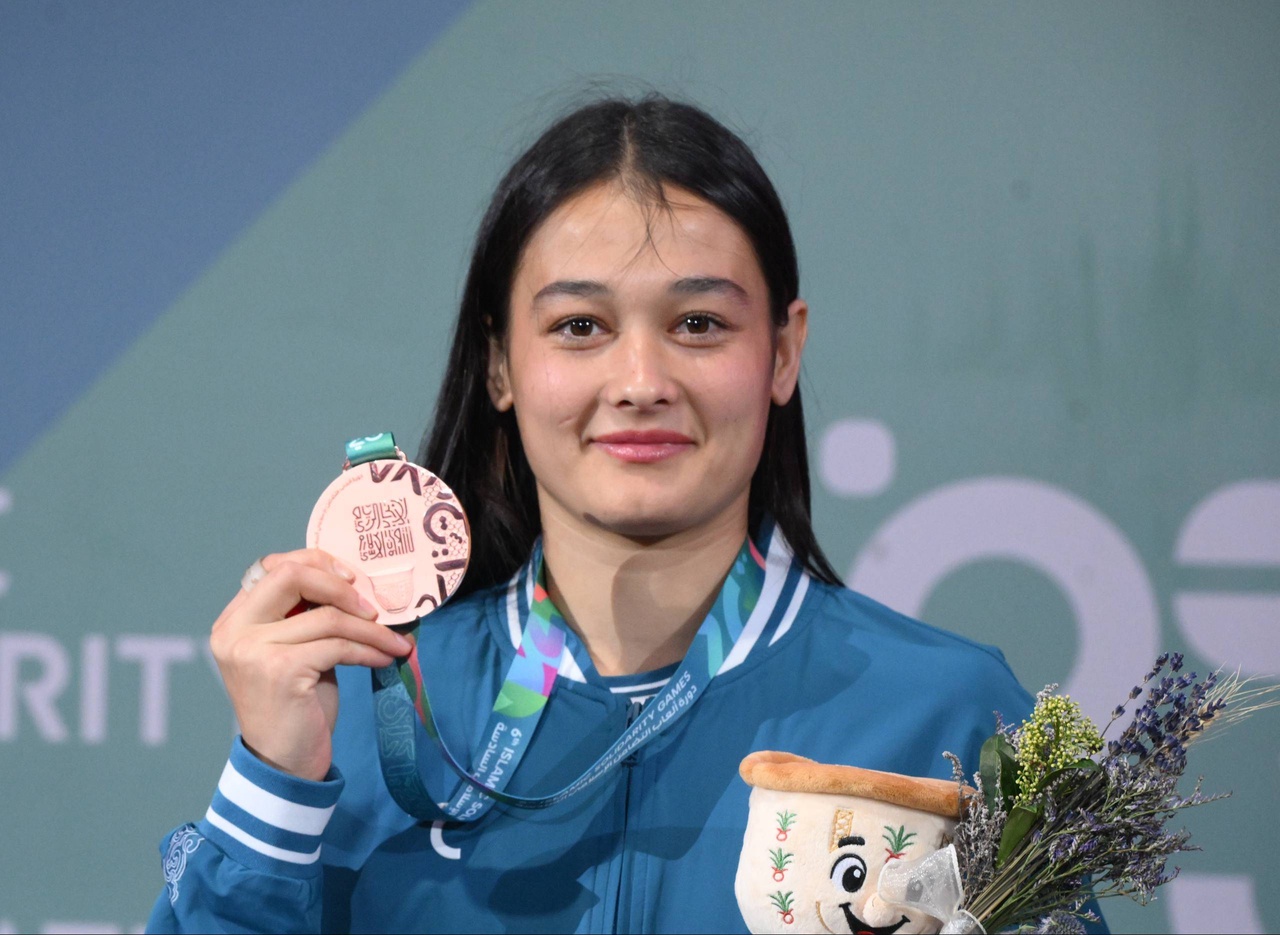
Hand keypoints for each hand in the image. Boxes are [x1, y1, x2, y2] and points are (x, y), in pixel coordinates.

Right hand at [210, 549, 411, 780]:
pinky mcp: (279, 669)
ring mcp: (253, 650)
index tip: (353, 579)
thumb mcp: (296, 650)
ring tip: (395, 641)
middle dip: (341, 584)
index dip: (317, 563)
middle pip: (291, 575)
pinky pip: (339, 645)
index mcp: (234, 620)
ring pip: (327, 616)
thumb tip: (355, 582)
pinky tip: (387, 657)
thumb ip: (305, 616)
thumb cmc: (296, 705)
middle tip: (374, 606)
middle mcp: (235, 631)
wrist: (284, 764)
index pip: (273, 567)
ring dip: (372, 628)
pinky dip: (370, 649)